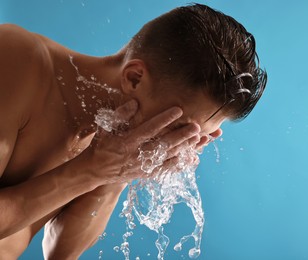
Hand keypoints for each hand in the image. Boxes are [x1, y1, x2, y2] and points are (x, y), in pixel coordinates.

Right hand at [83, 100, 200, 183]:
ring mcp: (143, 167)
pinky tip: (192, 158)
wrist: (97, 170)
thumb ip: (120, 115)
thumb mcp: (106, 127)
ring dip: (184, 148)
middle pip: (162, 145)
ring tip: (198, 138)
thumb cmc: (103, 144)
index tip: (178, 110)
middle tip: (196, 127)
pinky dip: (179, 164)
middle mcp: (136, 155)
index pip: (148, 129)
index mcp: (126, 142)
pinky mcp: (146, 174)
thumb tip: (134, 102)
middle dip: (181, 136)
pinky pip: (166, 170)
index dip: (164, 119)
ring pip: (167, 157)